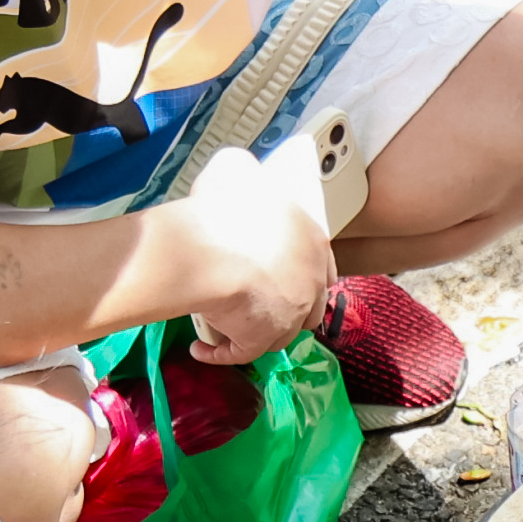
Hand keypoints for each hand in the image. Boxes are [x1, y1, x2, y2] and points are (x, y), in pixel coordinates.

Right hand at [171, 143, 337, 367]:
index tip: (281, 273)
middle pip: (308, 306)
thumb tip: (242, 171)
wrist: (209, 249)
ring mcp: (288, 316)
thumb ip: (246, 172)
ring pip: (279, 333)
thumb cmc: (225, 206)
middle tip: (257, 302)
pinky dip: (221, 353)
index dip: (302, 271)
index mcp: (312, 241)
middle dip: (288, 307)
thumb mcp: (237, 168)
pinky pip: (240, 353)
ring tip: (229, 325)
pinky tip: (201, 349)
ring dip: (257, 332)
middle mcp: (309, 283)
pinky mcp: (261, 339)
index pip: (321, 265)